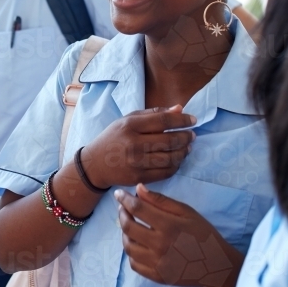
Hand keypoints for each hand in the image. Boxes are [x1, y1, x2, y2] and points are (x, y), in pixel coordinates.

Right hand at [80, 106, 195, 188]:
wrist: (95, 164)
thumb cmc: (114, 138)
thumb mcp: (127, 120)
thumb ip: (153, 114)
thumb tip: (179, 109)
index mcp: (130, 125)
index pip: (163, 120)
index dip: (182, 120)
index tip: (193, 120)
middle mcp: (133, 143)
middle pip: (169, 140)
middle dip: (186, 137)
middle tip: (192, 135)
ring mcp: (136, 162)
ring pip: (170, 158)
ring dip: (183, 152)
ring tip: (187, 147)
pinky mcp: (139, 177)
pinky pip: (165, 172)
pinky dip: (176, 165)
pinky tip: (177, 160)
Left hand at [115, 184, 241, 286]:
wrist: (215, 265)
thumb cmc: (202, 234)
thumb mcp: (186, 212)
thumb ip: (161, 200)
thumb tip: (138, 188)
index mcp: (168, 226)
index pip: (137, 208)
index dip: (124, 199)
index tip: (118, 193)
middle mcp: (159, 245)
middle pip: (128, 227)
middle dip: (122, 213)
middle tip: (123, 208)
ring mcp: (156, 263)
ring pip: (128, 246)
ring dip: (125, 233)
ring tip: (130, 225)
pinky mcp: (156, 276)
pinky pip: (134, 264)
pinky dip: (131, 252)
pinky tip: (136, 244)